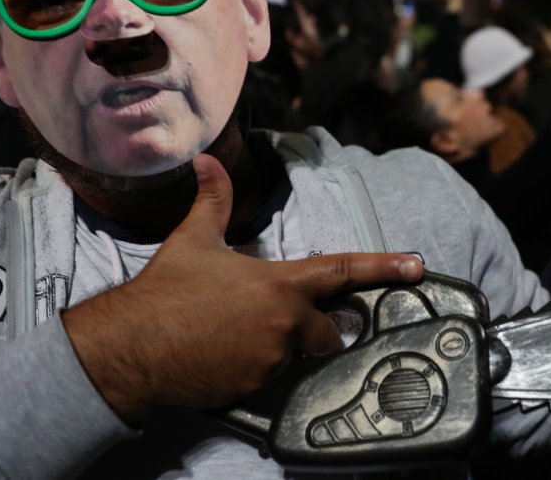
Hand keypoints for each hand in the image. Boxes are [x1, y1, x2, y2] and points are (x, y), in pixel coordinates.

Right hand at [63, 154, 422, 422]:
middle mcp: (286, 322)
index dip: (385, 267)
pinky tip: (228, 356)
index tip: (417, 267)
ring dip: (282, 348)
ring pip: (297, 355)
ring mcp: (274, 359)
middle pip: (328, 330)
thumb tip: (209, 161)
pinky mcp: (257, 388)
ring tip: (239, 336)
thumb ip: (213, 200)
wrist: (133, 347)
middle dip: (315, 327)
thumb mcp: (193, 240)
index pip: (344, 271)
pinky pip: (272, 380)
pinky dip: (258, 369)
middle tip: (277, 320)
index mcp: (280, 283)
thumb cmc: (165, 292)